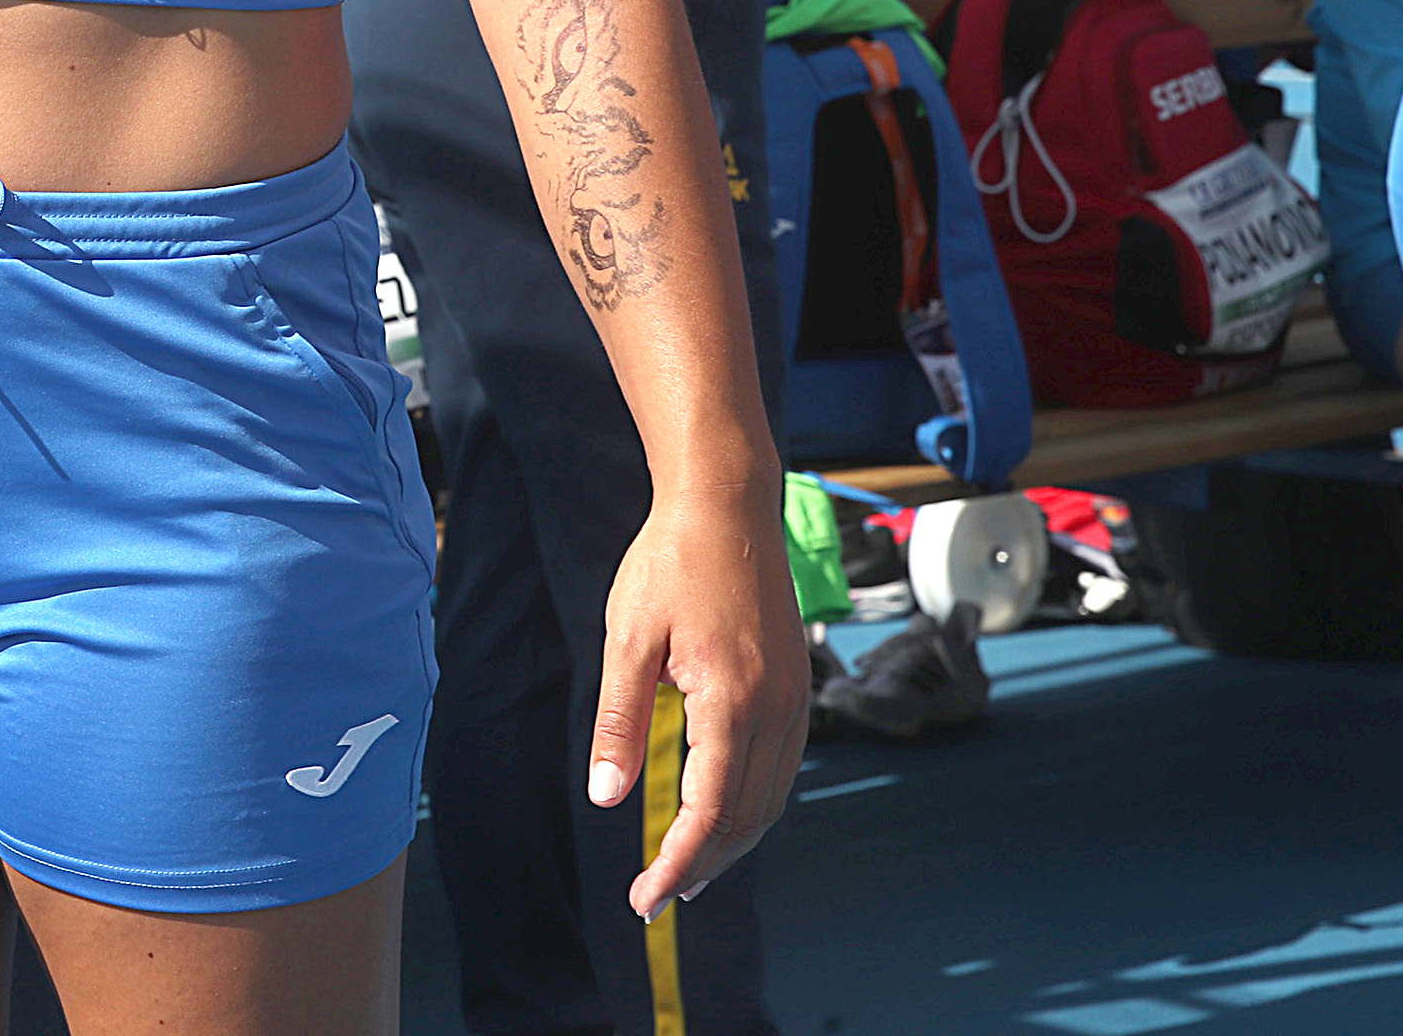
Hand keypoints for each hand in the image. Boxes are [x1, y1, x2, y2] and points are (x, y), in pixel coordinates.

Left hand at [589, 487, 808, 921]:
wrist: (726, 504)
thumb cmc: (669, 564)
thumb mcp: (628, 639)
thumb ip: (619, 720)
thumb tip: (606, 797)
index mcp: (733, 702)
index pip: (710, 812)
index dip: (679, 862)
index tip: (646, 897)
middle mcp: (777, 710)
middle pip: (747, 817)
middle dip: (704, 864)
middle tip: (657, 897)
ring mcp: (794, 698)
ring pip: (771, 798)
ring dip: (732, 841)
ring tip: (688, 871)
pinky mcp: (796, 685)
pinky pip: (781, 767)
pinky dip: (753, 804)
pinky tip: (721, 812)